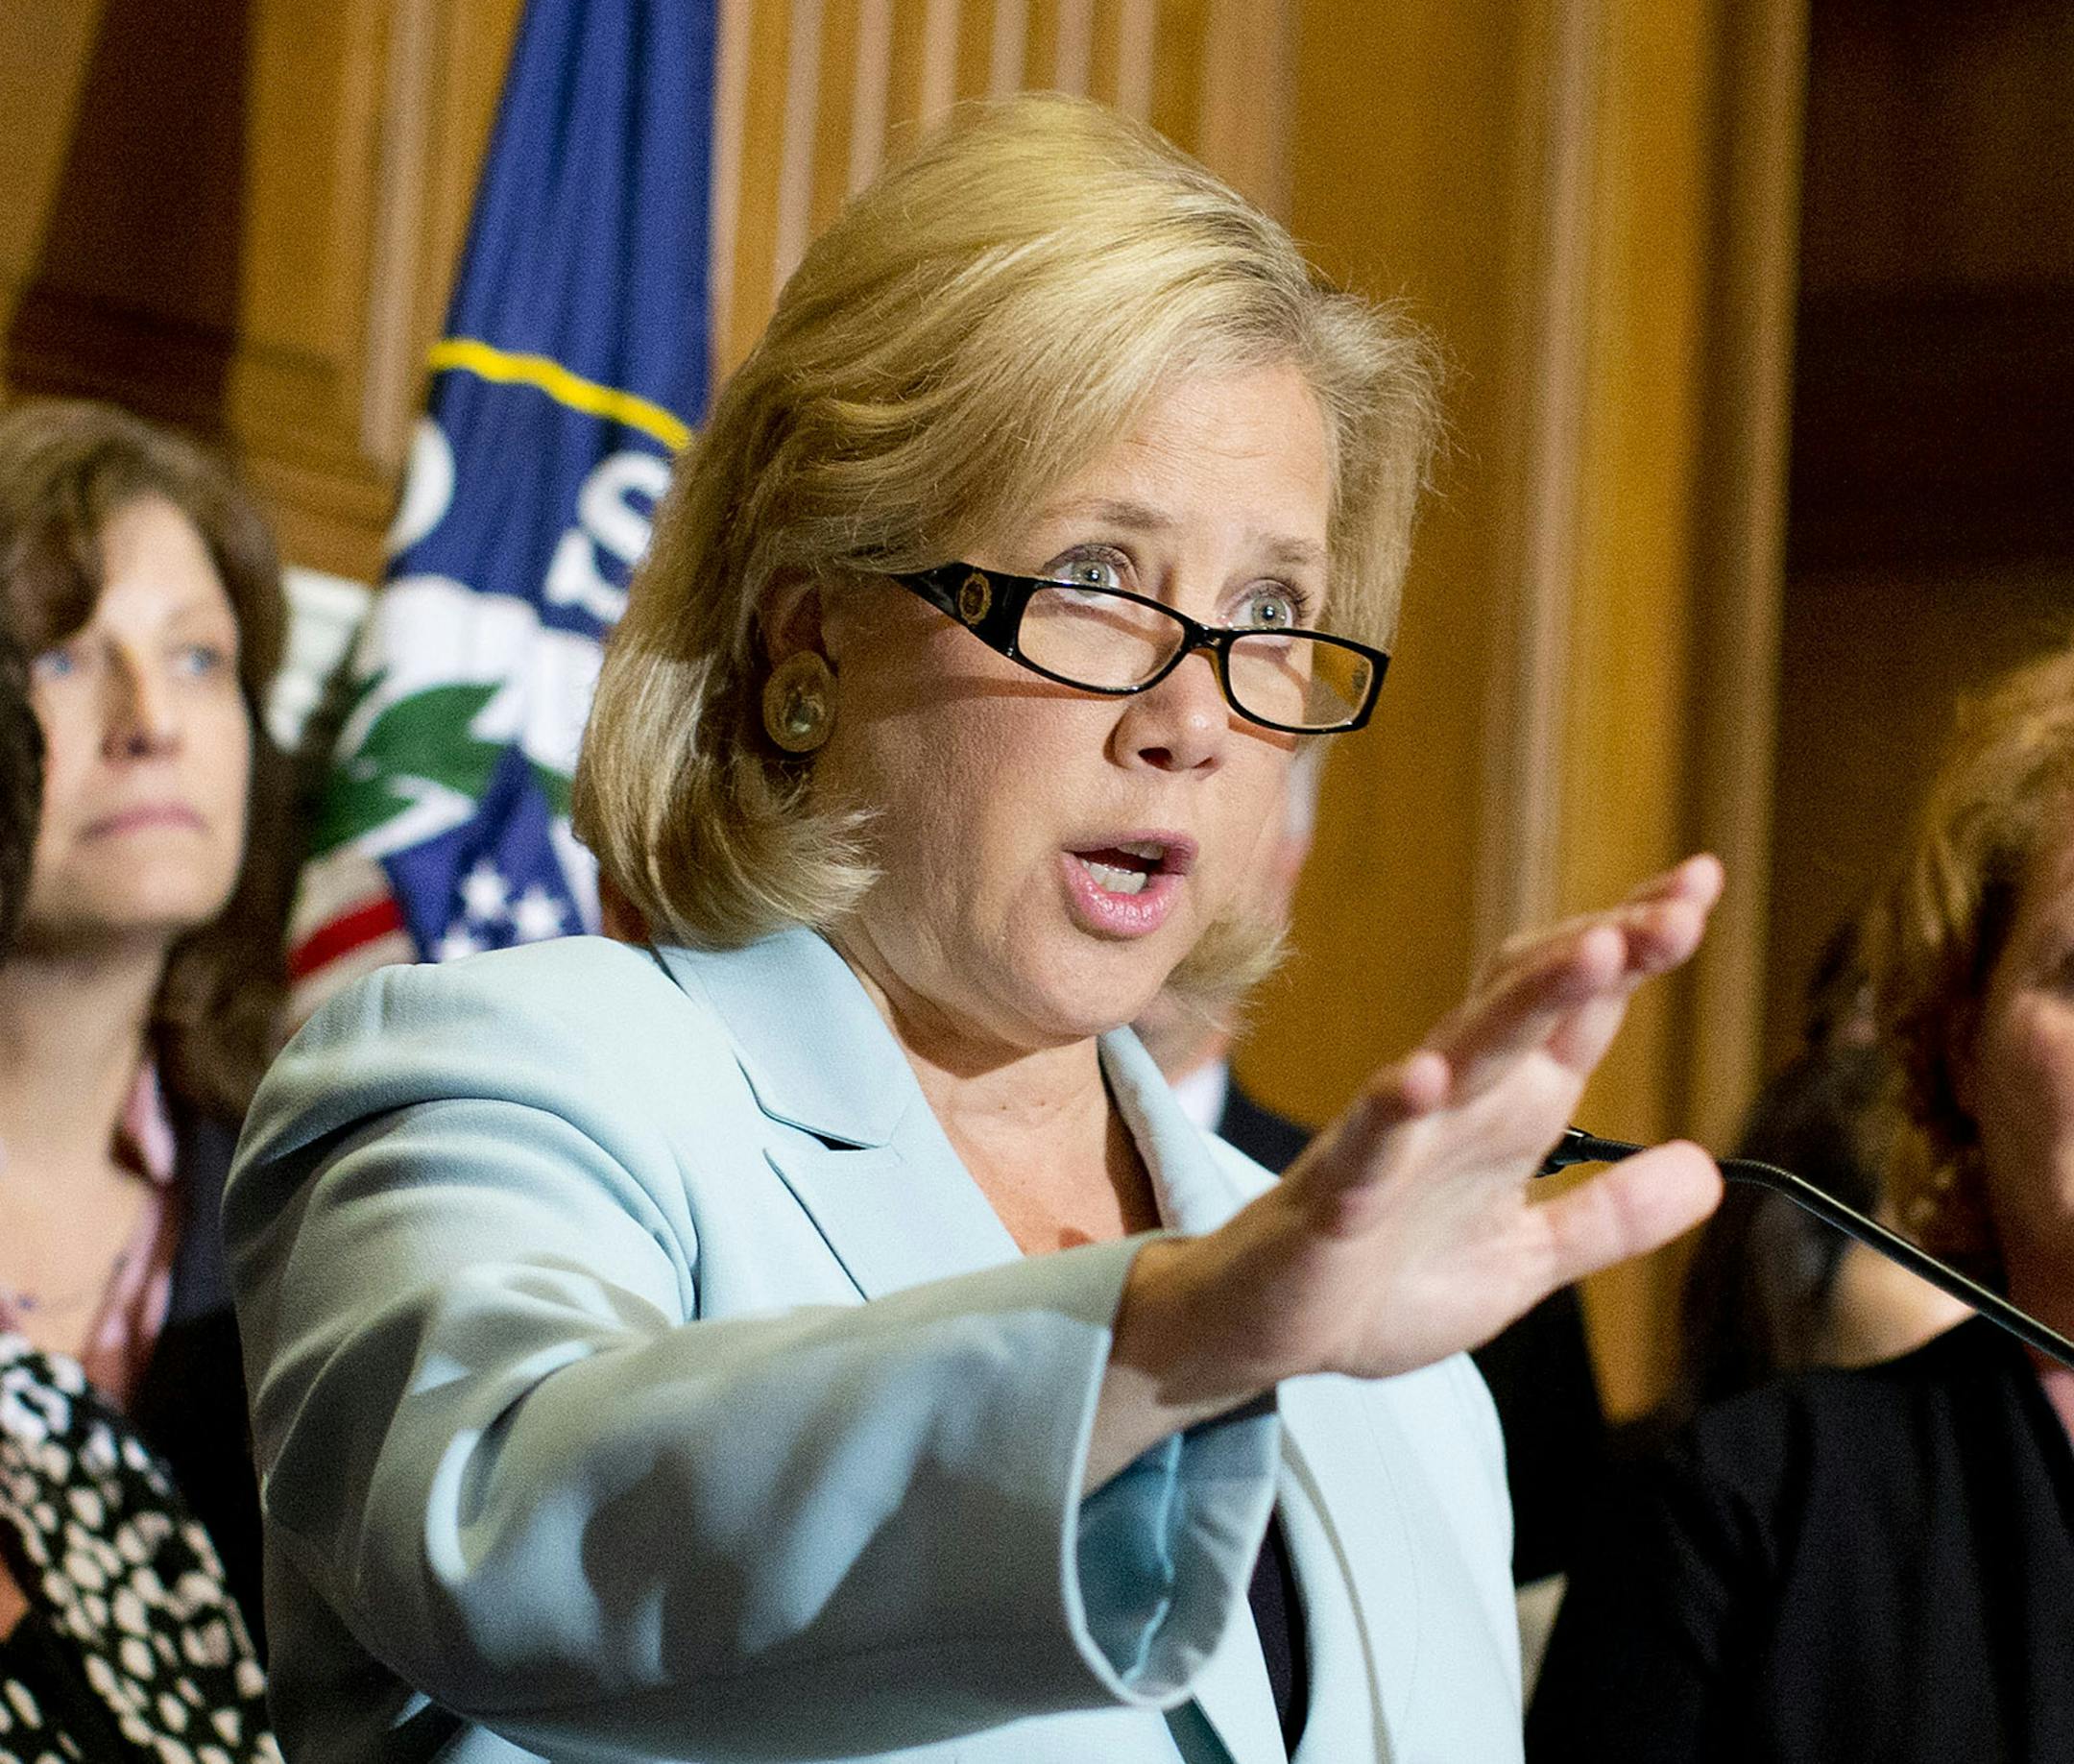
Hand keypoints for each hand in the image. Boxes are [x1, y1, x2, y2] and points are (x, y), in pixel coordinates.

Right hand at [1090, 856, 1724, 1480]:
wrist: (1268, 1331)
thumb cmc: (1387, 1282)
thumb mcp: (1524, 1259)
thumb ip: (1609, 1217)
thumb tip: (1709, 1171)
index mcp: (1509, 1114)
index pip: (1581, 1012)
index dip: (1638, 948)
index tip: (1699, 885)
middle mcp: (1458, 1105)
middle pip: (1533, 1003)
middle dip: (1605, 949)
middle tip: (1680, 904)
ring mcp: (1396, 1141)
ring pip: (1465, 1049)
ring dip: (1530, 997)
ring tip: (1597, 950)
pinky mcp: (1338, 1194)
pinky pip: (1368, 1141)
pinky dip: (1395, 1108)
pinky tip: (1424, 1079)